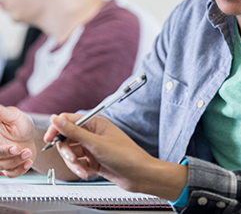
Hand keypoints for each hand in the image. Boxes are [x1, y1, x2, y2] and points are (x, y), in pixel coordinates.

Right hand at [0, 105, 35, 176]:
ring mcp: (0, 160)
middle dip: (7, 155)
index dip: (1, 149)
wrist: (30, 134)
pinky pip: (11, 174)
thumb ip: (2, 112)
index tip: (13, 147)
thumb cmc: (19, 123)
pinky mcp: (8, 168)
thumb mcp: (12, 115)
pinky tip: (29, 162)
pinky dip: (20, 170)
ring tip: (28, 152)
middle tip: (19, 148)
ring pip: (2, 167)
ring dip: (15, 162)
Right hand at [46, 113, 187, 200]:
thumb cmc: (125, 155)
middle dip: (67, 152)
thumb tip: (56, 119)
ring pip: (71, 153)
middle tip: (73, 160)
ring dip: (75, 164)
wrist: (138, 175)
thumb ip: (74, 132)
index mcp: (95, 123)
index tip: (49, 140)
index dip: (57, 129)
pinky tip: (91, 173)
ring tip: (84, 170)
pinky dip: (81, 169)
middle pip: (67, 139)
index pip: (68, 120)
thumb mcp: (96, 144)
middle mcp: (93, 134)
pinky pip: (79, 163)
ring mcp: (93, 147)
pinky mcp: (94, 160)